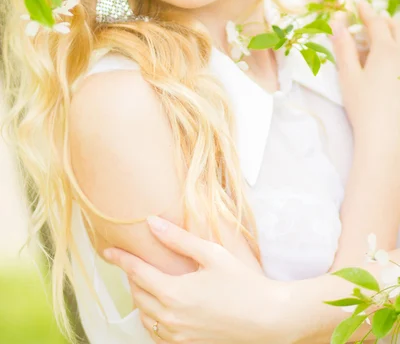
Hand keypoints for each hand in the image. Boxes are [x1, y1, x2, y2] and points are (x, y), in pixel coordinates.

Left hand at [104, 216, 288, 343]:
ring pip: (145, 316)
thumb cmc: (242, 283)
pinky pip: (157, 333)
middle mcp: (171, 318)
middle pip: (138, 295)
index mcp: (173, 293)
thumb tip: (151, 222)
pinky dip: (152, 318)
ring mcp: (179, 336)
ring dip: (140, 298)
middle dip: (131, 277)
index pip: (136, 273)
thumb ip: (178, 239)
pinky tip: (159, 308)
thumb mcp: (211, 253)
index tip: (108, 250)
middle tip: (131, 262)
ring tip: (144, 282)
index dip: (120, 259)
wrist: (268, 319)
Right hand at [331, 0, 399, 140]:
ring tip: (378, 43)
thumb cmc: (363, 107)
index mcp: (387, 51)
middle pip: (396, 28)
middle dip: (383, 22)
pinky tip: (386, 65)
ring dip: (392, 37)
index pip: (376, 23)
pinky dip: (394, 53)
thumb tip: (337, 22)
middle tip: (369, 22)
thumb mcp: (348, 75)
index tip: (358, 4)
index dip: (365, 12)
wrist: (385, 138)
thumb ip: (344, 46)